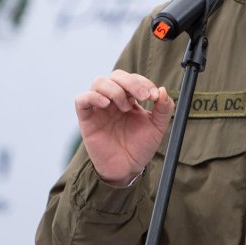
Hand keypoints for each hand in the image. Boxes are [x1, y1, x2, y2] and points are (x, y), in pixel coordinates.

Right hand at [75, 69, 174, 185]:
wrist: (127, 168)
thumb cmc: (140, 147)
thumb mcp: (157, 127)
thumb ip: (164, 109)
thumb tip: (163, 91)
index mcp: (129, 98)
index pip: (133, 79)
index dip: (144, 82)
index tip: (154, 96)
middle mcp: (113, 99)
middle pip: (116, 76)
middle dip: (131, 83)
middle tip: (143, 97)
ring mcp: (99, 107)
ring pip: (99, 82)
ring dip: (115, 90)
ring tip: (125, 108)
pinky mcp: (86, 118)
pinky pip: (81, 99)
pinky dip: (93, 96)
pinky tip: (106, 104)